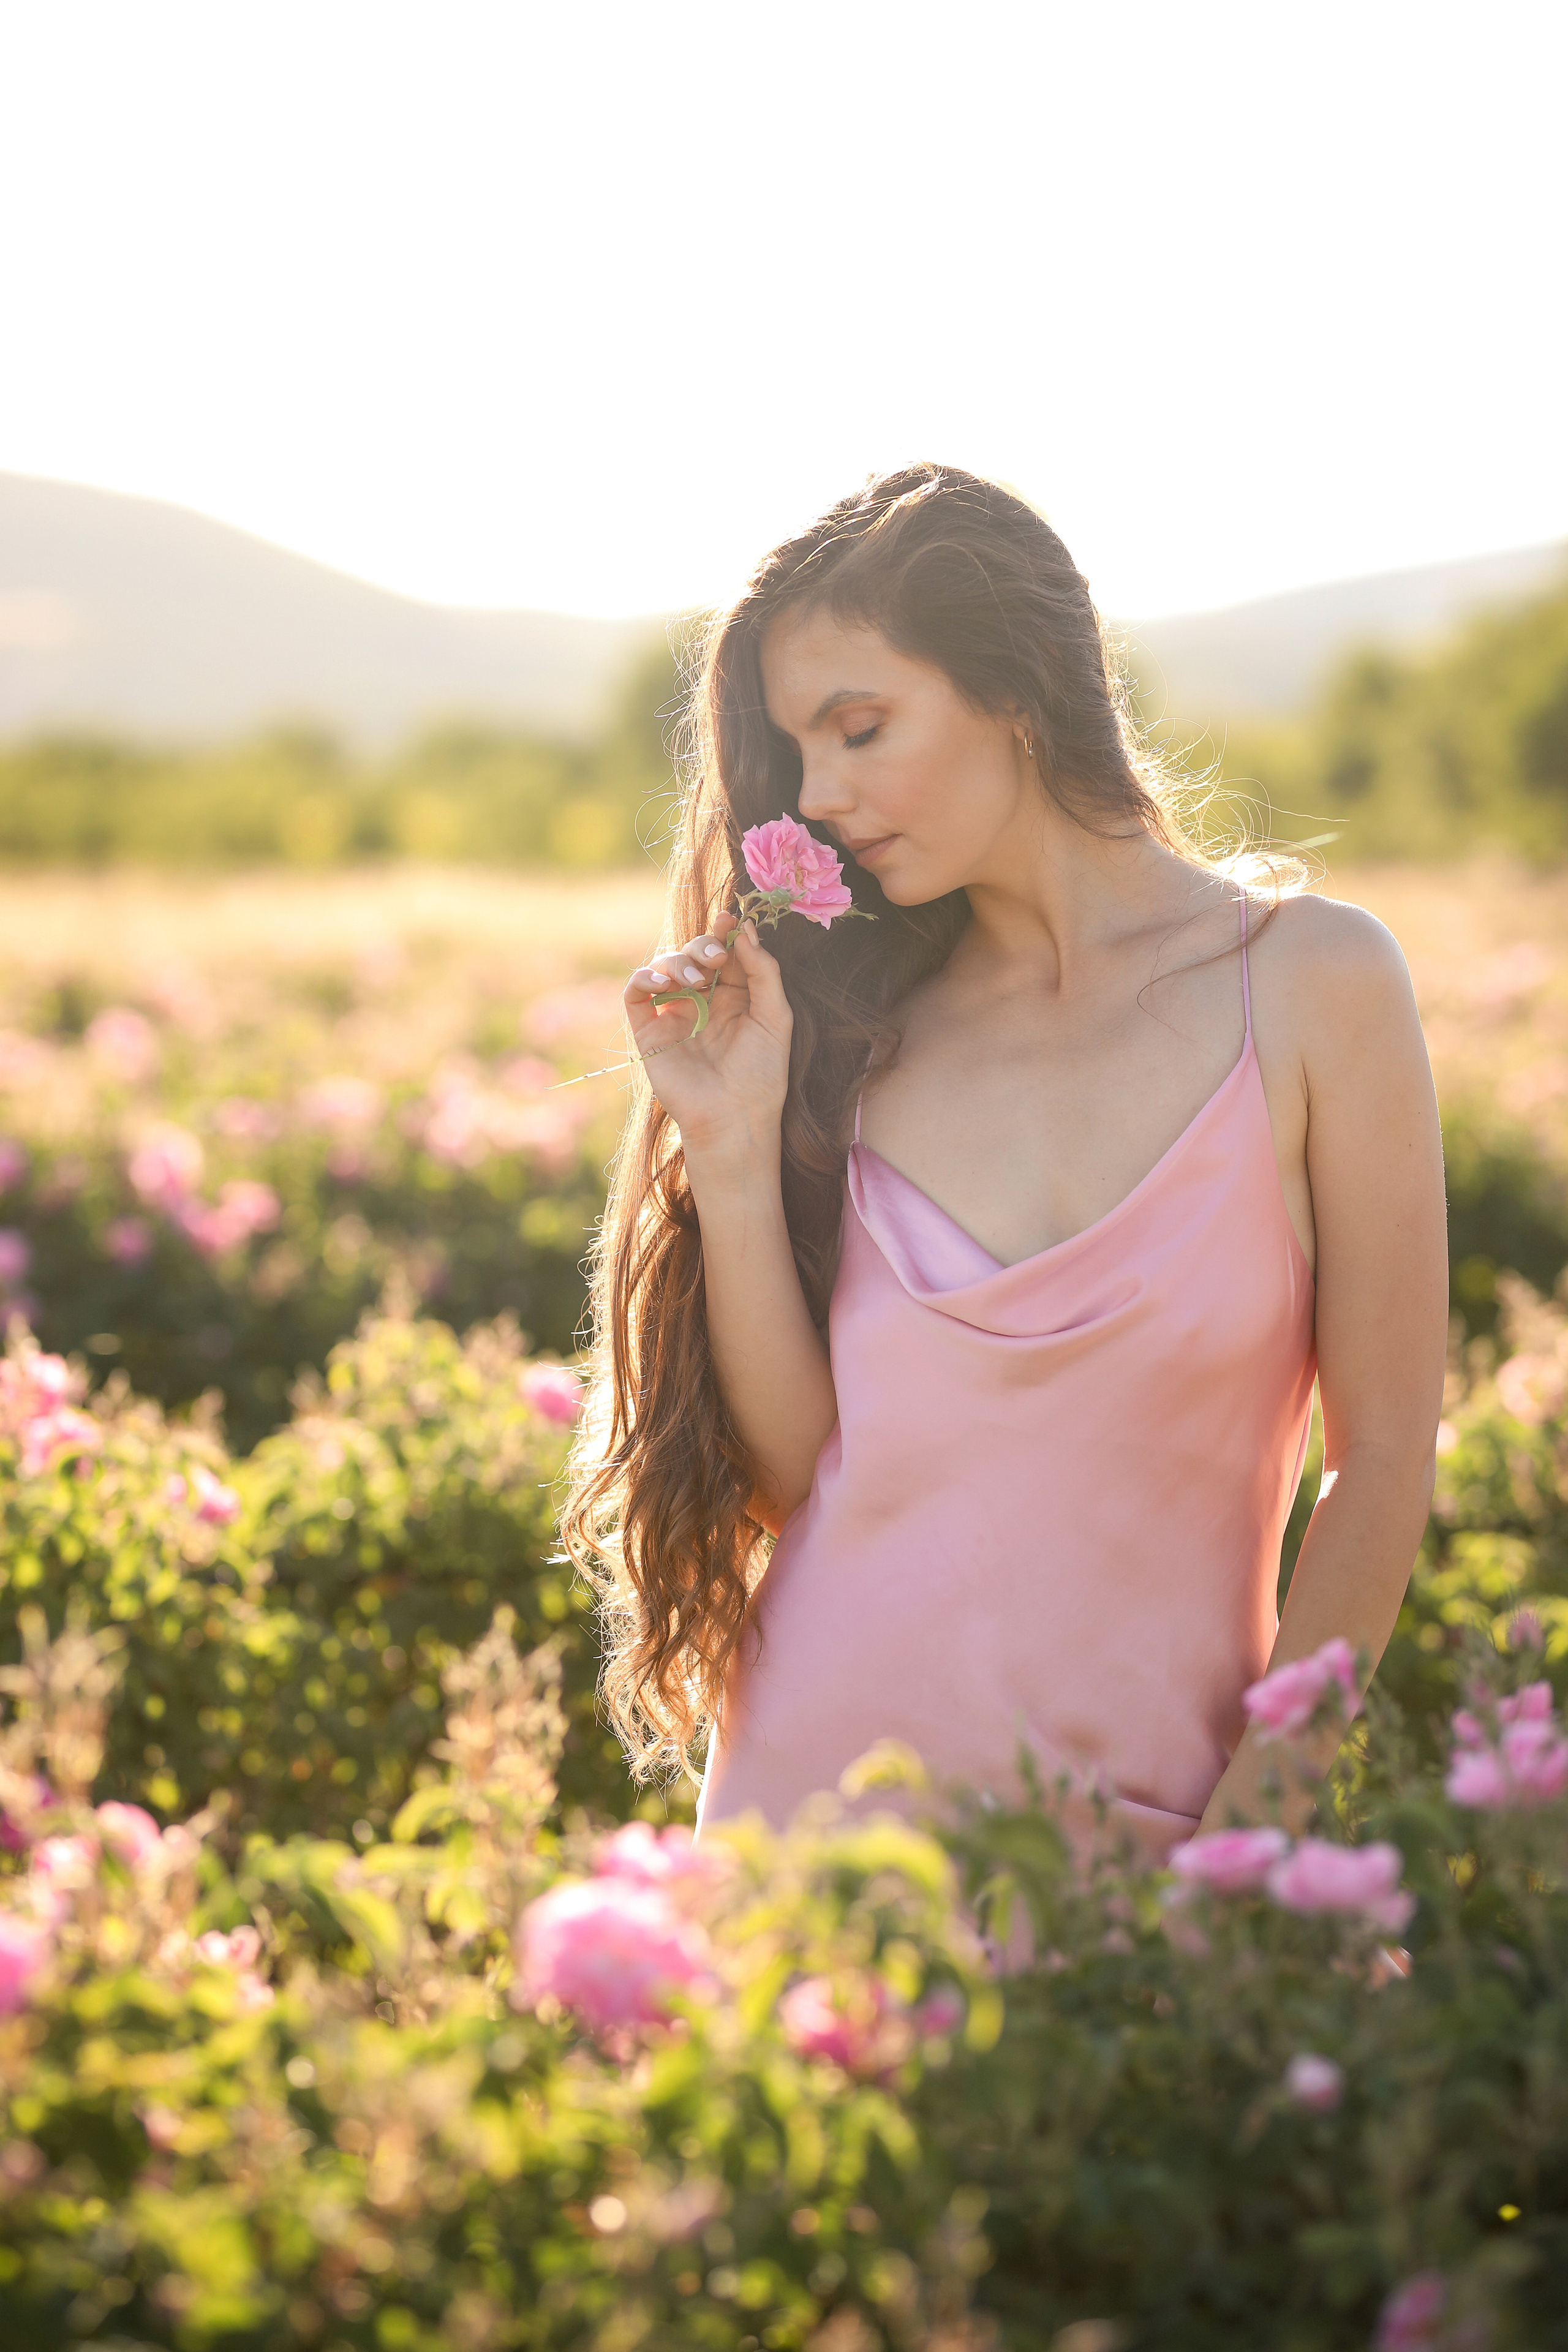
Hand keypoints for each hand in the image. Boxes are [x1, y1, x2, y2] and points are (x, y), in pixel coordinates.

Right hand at [623, 911, 793, 1161]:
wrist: (735, 1118)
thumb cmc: (762, 1074)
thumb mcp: (776, 1016)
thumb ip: (763, 970)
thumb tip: (745, 927)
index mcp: (734, 996)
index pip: (723, 952)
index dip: (723, 932)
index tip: (729, 918)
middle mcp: (702, 1002)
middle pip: (693, 953)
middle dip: (703, 946)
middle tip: (716, 959)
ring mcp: (673, 1015)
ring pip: (664, 966)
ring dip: (679, 962)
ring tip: (697, 982)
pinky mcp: (649, 1031)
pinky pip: (635, 993)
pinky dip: (644, 977)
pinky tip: (663, 983)